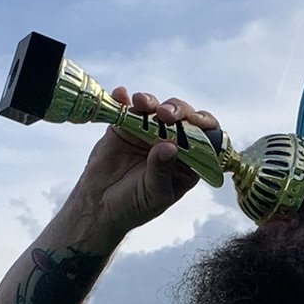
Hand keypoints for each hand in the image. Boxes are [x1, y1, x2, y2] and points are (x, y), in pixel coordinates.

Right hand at [71, 89, 221, 245]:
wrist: (98, 207)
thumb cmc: (133, 206)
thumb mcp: (153, 195)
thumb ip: (161, 171)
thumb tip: (170, 146)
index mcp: (188, 161)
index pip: (206, 138)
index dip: (205, 125)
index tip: (195, 121)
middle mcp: (172, 142)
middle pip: (182, 117)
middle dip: (177, 110)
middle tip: (164, 114)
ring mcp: (148, 132)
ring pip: (156, 108)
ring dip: (151, 101)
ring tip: (141, 103)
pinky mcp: (125, 126)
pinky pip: (127, 107)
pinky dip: (124, 98)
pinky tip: (121, 96)